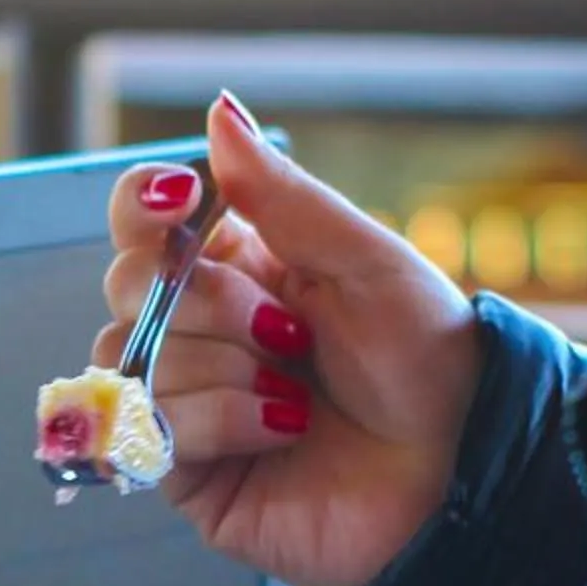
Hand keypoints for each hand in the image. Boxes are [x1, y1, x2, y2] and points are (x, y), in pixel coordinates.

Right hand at [104, 92, 485, 585]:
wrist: (459, 470)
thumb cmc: (428, 363)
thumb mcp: (363, 261)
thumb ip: (282, 196)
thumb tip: (220, 111)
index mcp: (238, 272)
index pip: (144, 227)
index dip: (143, 208)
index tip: (180, 200)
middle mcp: (200, 335)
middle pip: (126, 287)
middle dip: (207, 302)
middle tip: (289, 330)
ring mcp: (186, 405)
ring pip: (134, 359)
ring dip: (226, 370)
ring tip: (299, 397)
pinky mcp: (184, 474)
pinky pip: (150, 428)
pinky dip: (220, 421)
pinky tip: (282, 432)